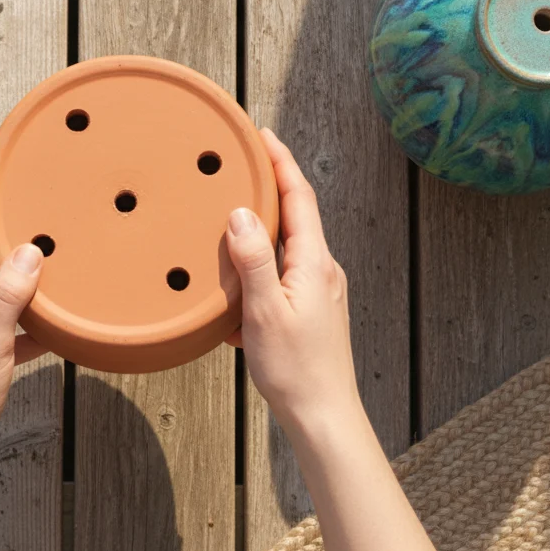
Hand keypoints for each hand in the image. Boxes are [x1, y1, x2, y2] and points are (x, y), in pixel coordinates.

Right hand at [225, 128, 358, 428]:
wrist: (322, 415)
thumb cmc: (296, 368)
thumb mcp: (265, 311)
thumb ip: (253, 259)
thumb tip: (240, 213)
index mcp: (314, 263)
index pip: (299, 197)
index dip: (281, 162)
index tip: (261, 135)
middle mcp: (321, 270)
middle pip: (294, 215)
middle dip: (268, 187)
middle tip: (239, 164)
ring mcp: (317, 291)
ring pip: (284, 247)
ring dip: (258, 230)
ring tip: (227, 217)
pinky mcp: (308, 310)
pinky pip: (279, 275)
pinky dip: (256, 269)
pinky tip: (232, 285)